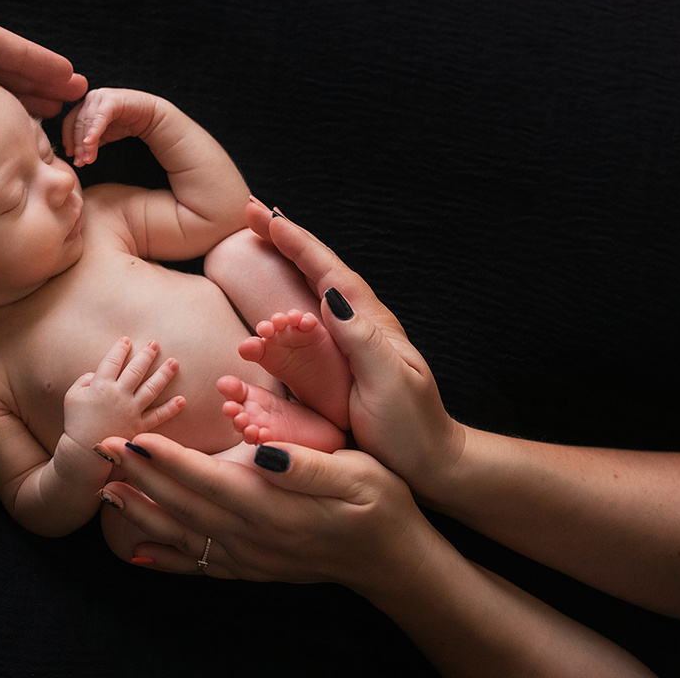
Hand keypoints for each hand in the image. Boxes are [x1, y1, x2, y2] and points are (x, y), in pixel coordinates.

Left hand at [60, 87, 161, 166]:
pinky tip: (90, 142)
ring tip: (87, 159)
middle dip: (78, 146)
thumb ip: (90, 142)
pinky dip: (94, 130)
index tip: (70, 156)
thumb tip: (75, 156)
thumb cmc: (125, 124)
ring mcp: (100, 97)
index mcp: (85, 106)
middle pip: (77, 124)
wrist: (149, 117)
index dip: (68, 140)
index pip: (69, 123)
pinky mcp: (111, 99)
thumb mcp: (103, 136)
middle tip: (80, 163)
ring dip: (85, 143)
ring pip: (86, 122)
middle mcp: (90, 99)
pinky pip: (99, 117)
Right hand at [63, 338, 184, 450]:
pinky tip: (181, 400)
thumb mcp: (72, 397)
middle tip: (155, 343)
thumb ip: (83, 381)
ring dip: (164, 374)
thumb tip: (95, 374)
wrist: (84, 452)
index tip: (127, 340)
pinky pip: (158, 416)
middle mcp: (119, 395)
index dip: (120, 349)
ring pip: (151, 388)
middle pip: (136, 370)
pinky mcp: (140, 427)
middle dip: (146, 354)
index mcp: (101, 386)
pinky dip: (170, 408)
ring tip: (174, 363)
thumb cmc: (76, 423)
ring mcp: (131, 411)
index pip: (113, 361)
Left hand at [95, 433, 435, 592]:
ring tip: (105, 494)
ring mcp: (250, 556)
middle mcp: (253, 535)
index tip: (133, 438)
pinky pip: (200, 565)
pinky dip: (165, 559)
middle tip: (102, 450)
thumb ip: (306, 466)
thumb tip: (263, 452)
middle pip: (184, 505)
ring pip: (184, 535)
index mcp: (273, 505)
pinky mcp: (252, 567)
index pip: (207, 478)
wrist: (394, 561)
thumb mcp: (356, 474)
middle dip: (139, 477)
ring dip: (141, 514)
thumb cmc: (379, 505)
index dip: (166, 459)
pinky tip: (136, 554)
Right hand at [247, 199, 463, 496]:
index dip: (296, 241)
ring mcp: (339, 350)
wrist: (428, 466)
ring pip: (300, 300)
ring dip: (275, 271)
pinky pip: (293, 340)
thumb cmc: (413, 426)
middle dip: (283, 241)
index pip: (328, 271)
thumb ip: (362, 339)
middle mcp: (352, 329)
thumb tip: (330, 294)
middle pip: (313, 273)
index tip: (266, 215)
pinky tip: (256, 316)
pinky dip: (271, 321)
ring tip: (251, 244)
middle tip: (251, 213)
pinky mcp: (328, 375)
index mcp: (369, 324)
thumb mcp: (391, 381)